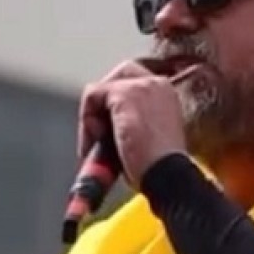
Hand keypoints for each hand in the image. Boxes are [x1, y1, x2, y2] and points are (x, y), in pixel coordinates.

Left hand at [78, 60, 186, 187]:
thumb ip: (132, 124)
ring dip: (92, 118)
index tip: (107, 131)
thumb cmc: (160, 169)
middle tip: (96, 136)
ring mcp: (141, 85)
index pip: (132, 83)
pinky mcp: (124, 93)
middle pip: (116, 77)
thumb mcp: (149, 140)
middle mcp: (157, 83)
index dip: (114, 104)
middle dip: (100, 102)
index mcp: (167, 95)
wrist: (167, 176)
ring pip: (100, 90)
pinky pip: (92, 96)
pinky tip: (96, 145)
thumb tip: (107, 128)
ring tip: (97, 148)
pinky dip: (87, 122)